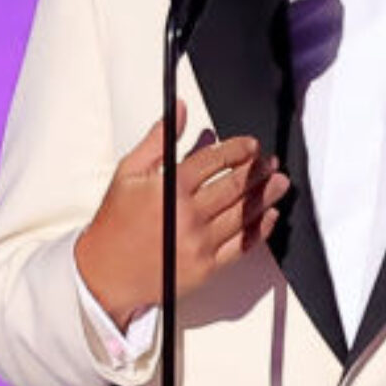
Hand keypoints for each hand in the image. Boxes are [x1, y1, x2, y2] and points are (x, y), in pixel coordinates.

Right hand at [74, 101, 289, 329]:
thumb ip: (157, 140)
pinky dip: (259, 229)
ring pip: (244, 214)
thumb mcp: (128, 173)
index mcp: (170, 188)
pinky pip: (242, 246)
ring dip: (265, 196)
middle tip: (270, 163)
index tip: (250, 145)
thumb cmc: (114, 225)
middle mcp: (188, 216)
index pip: (214, 160)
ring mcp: (200, 243)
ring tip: (278, 183)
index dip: (238, 149)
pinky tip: (268, 217)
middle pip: (235, 185)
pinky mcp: (206, 268)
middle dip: (258, 170)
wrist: (106, 274)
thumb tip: (179, 110)